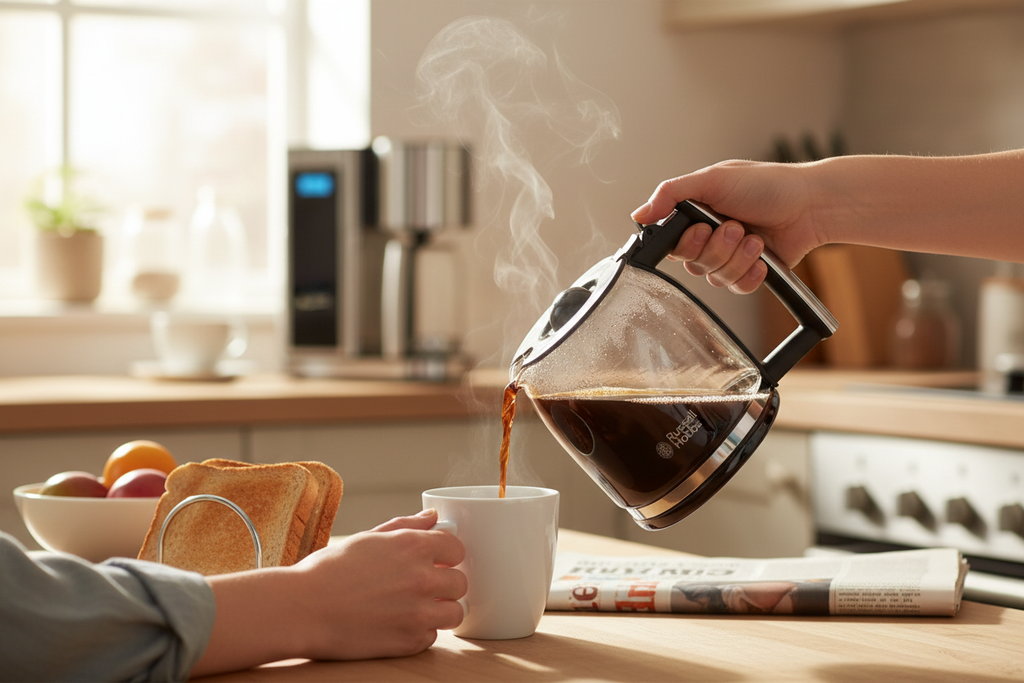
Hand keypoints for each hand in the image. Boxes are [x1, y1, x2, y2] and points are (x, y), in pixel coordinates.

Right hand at [296, 508, 466, 660]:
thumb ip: (406, 526)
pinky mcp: (409, 641)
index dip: (447, 554)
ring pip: (455, 612)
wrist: (302, 609)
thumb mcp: (368, 537)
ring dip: (441, 610)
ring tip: (418, 608)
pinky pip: (432, 637)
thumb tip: (432, 517)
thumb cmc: (328, 571)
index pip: (457, 548)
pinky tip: (399, 624)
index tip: (437, 561)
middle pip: (460, 582)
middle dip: (446, 583)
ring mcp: (418, 612)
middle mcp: (421, 578)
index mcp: (412, 546)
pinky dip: (420, 632)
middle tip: (425, 586)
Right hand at [630, 160, 826, 293]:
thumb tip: (638, 214)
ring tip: (755, 238)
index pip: (671, 243)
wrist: (810, 204)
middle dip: (717, 247)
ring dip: (737, 258)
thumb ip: (671, 194)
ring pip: (714, 277)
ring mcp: (730, 256)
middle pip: (692, 263)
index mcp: (695, 214)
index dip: (685, 243)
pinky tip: (761, 257)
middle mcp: (709, 237)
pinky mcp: (750, 273)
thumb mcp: (714, 179)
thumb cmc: (767, 184)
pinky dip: (749, 274)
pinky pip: (736, 288)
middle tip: (735, 227)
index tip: (702, 229)